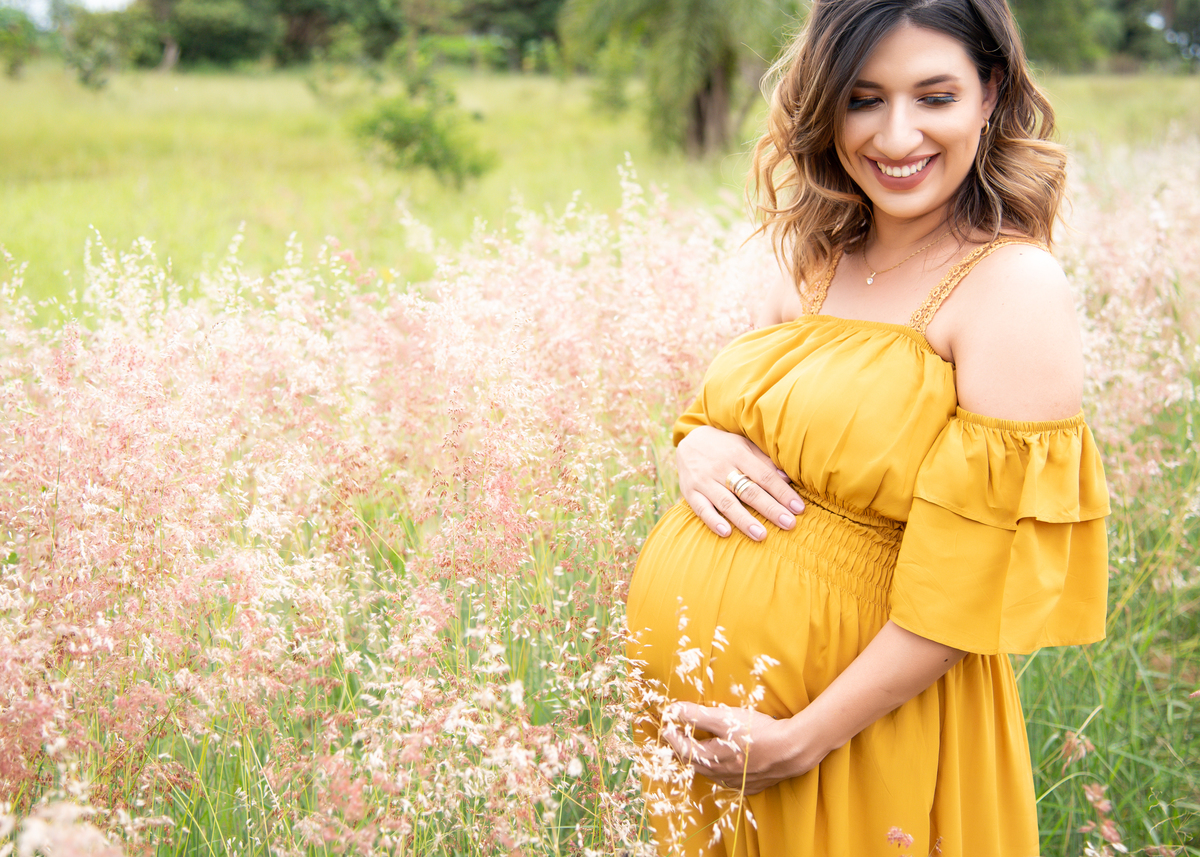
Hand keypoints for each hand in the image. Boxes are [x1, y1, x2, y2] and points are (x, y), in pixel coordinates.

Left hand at [660, 701, 823, 795]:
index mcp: (712, 760)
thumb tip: (674, 711)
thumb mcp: (724, 718)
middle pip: (697, 764)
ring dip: (703, 761)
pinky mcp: (754, 784)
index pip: (685, 749)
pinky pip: (732, 780)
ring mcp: (738, 782)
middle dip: (685, 750)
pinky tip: (726, 764)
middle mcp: (722, 775)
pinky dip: (723, 771)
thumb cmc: (757, 732)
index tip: (666, 726)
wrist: (791, 750)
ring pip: (714, 774)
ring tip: (699, 748)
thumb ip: (698, 715)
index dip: (674, 737)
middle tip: (678, 738)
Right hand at [676, 426, 803, 539]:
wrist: (689, 440)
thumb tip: (787, 478)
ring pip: (726, 502)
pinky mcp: (690, 492)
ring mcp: (704, 480)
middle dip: (770, 508)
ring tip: (761, 535)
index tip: (798, 508)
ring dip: (744, 520)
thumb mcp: (745, 445)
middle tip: (789, 524)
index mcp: (739, 454)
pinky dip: (713, 520)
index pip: (765, 476)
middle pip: (749, 491)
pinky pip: (701, 508)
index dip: (782, 492)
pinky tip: (726, 532)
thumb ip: (764, 462)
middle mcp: (721, 467)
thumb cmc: (725, 446)